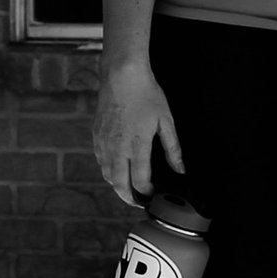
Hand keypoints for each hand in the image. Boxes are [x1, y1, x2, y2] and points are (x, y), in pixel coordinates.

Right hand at [94, 62, 187, 205]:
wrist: (122, 76)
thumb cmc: (146, 95)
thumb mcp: (166, 121)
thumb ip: (173, 149)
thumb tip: (180, 169)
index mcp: (137, 145)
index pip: (140, 180)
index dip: (146, 193)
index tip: (153, 196)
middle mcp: (117, 147)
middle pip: (119, 184)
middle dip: (128, 197)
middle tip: (139, 201)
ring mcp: (104, 142)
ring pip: (107, 174)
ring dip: (117, 185)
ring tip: (129, 189)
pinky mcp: (96, 135)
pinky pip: (100, 160)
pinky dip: (108, 169)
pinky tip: (117, 168)